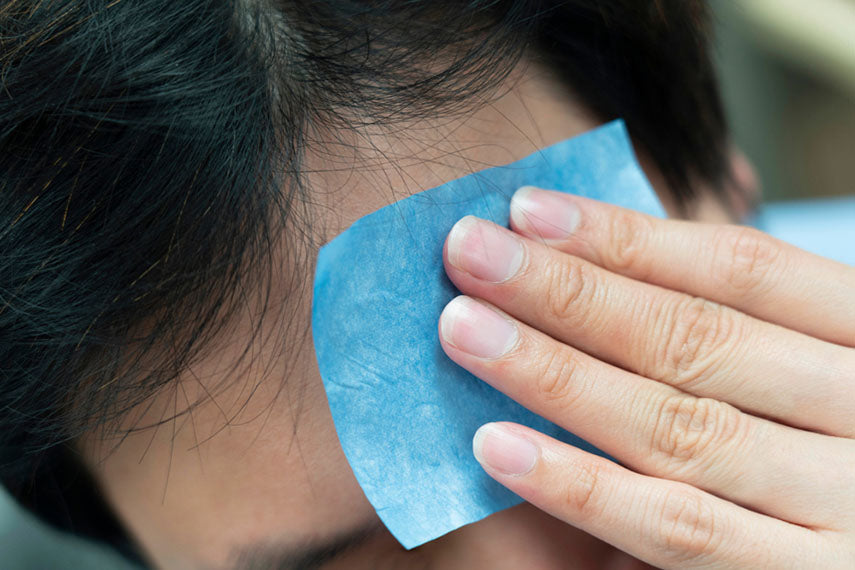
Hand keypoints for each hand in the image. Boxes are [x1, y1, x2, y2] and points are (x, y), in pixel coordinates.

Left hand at [438, 187, 854, 568]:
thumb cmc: (823, 448)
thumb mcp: (798, 374)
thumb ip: (721, 335)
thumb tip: (582, 268)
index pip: (742, 269)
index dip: (627, 236)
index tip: (528, 210)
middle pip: (695, 336)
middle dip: (567, 289)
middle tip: (469, 248)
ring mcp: (842, 503)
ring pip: (674, 425)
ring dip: (554, 372)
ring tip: (463, 329)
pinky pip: (675, 528)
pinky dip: (580, 485)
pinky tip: (496, 444)